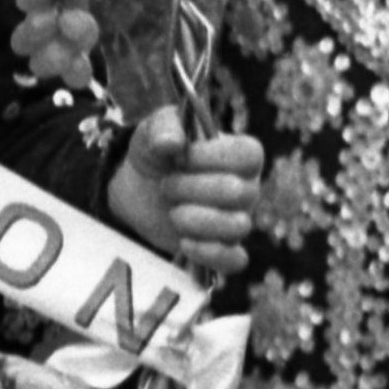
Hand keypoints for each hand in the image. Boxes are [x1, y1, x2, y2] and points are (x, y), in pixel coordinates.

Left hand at [108, 106, 264, 285]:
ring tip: (172, 211)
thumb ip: (163, 127)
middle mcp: (247, 188)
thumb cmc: (158, 153)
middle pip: (240, 193)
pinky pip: (235, 260)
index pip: (249, 155)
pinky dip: (209, 253)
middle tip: (166, 185)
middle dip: (192, 189)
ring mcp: (237, 220)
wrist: (138, 188)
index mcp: (241, 155)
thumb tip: (172, 143)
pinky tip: (184, 242)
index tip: (180, 157)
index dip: (211, 158)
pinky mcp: (221, 249)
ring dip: (195, 219)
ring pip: (238, 226)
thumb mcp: (154, 130)